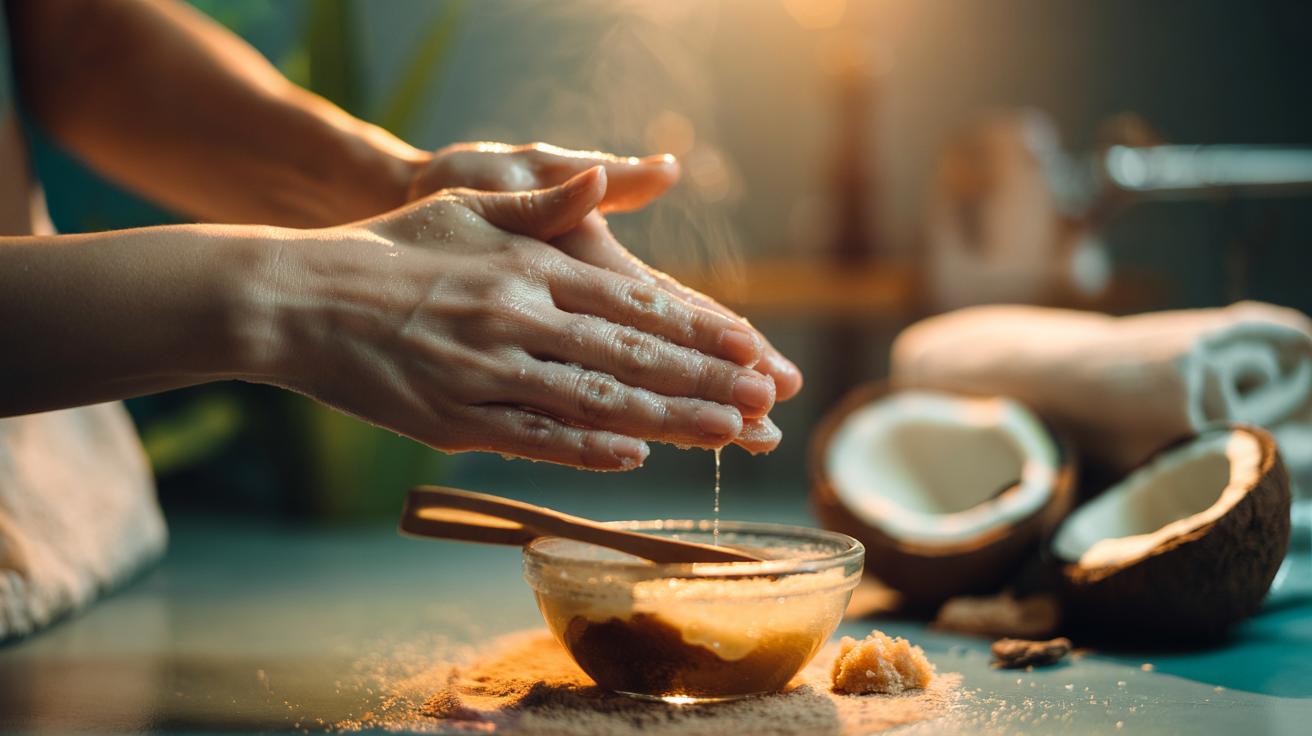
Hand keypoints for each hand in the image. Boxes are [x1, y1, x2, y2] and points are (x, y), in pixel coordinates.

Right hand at [265, 168, 776, 470]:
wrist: (297, 298)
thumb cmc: (387, 250)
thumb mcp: (467, 207)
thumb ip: (545, 204)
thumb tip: (610, 177)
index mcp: (529, 265)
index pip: (636, 300)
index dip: (700, 326)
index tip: (752, 344)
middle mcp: (518, 316)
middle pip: (632, 352)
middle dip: (708, 377)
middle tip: (767, 397)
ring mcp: (487, 371)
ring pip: (596, 399)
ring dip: (669, 417)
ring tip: (730, 432)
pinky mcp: (452, 419)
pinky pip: (533, 439)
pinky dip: (587, 449)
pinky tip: (636, 456)